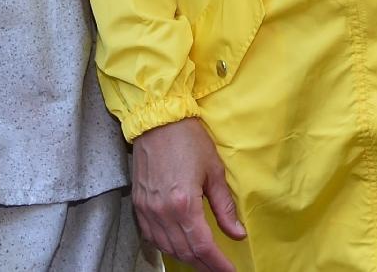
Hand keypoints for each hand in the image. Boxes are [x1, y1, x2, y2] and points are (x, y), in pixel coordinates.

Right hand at [131, 118, 244, 271]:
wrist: (157, 120)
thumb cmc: (188, 140)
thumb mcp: (214, 171)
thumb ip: (224, 206)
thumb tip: (238, 234)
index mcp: (184, 204)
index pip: (203, 246)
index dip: (218, 265)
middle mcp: (162, 212)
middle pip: (185, 252)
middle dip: (205, 265)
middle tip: (220, 268)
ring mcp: (147, 210)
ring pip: (167, 248)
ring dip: (187, 258)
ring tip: (204, 260)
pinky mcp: (139, 205)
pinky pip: (151, 237)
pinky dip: (167, 246)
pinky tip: (179, 246)